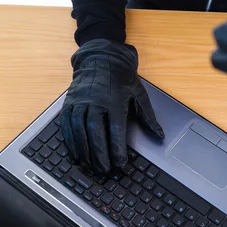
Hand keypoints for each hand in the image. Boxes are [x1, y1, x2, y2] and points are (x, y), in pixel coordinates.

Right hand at [60, 39, 163, 172]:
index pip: (116, 129)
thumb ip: (148, 117)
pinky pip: (67, 123)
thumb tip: (159, 135)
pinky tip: (75, 153)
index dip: (117, 148)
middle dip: (99, 153)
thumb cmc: (122, 78)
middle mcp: (96, 100)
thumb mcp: (139, 94)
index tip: (120, 163)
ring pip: (79, 128)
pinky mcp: (69, 102)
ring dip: (83, 149)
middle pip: (95, 130)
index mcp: (115, 100)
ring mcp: (80, 101)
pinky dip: (70, 140)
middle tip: (103, 169)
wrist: (101, 57)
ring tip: (89, 165)